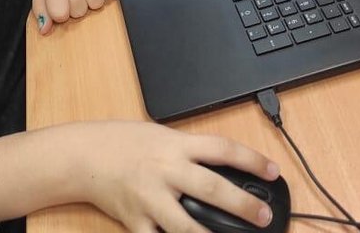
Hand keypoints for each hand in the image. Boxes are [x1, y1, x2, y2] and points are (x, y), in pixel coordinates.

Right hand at [71, 121, 279, 232]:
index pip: (222, 148)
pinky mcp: (135, 221)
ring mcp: (151, 198)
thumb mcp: (161, 135)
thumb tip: (226, 164)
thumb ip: (190, 151)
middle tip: (263, 216)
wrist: (85, 155)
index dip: (251, 160)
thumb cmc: (124, 142)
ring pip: (186, 224)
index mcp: (176, 145)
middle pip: (211, 187)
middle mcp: (166, 170)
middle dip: (242, 204)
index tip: (274, 171)